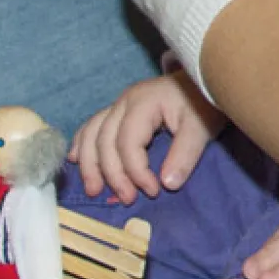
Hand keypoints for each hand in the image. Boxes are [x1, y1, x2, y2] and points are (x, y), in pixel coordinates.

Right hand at [70, 68, 223, 202]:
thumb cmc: (202, 103)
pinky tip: (75, 160)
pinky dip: (82, 144)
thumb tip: (167, 184)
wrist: (202, 78)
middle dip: (112, 174)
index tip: (154, 191)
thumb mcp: (201, 128)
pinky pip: (92, 126)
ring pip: (92, 133)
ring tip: (93, 189)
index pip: (127, 142)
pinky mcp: (119, 110)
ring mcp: (119, 104)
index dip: (135, 171)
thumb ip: (185, 154)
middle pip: (104, 140)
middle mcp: (124, 102)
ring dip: (89, 163)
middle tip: (126, 199)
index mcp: (143, 103)